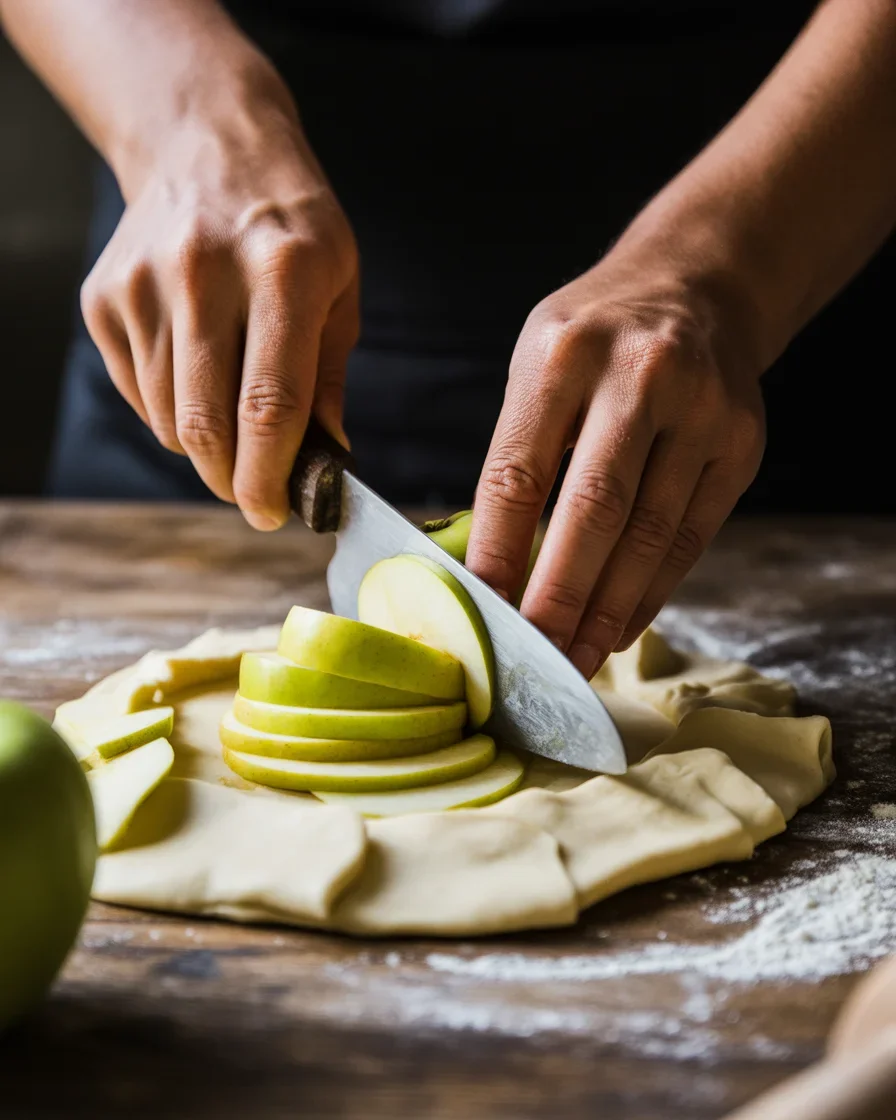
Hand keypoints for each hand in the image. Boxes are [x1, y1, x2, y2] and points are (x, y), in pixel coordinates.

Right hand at [80, 77, 358, 529]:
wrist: (208, 146)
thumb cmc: (291, 227)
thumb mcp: (339, 286)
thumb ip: (329, 377)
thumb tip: (325, 463)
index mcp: (283, 272)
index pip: (270, 404)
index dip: (271, 476)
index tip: (275, 514)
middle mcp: (205, 275)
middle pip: (207, 426)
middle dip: (233, 480)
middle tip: (254, 492)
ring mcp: (145, 284)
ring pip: (169, 420)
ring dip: (205, 446)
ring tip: (233, 416)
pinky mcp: (105, 297)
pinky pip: (137, 395)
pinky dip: (171, 411)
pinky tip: (197, 374)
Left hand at [465, 251, 764, 678]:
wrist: (696, 287)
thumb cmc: (594, 339)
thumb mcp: (538, 365)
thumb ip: (519, 450)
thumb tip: (493, 564)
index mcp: (563, 354)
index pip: (520, 472)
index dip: (498, 551)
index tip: (482, 610)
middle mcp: (639, 375)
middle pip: (594, 510)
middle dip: (559, 595)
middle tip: (535, 655)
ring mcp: (701, 409)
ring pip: (649, 534)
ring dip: (609, 608)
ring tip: (577, 655)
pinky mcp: (741, 443)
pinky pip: (691, 536)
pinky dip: (653, 591)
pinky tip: (622, 624)